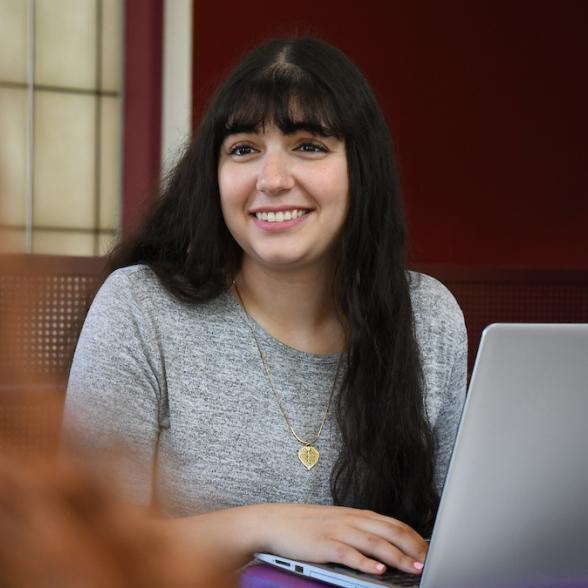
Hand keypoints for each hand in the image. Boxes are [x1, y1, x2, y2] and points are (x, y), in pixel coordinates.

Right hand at [250, 503, 427, 575]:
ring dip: (397, 556)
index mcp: (356, 514)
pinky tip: (379, 571)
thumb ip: (359, 530)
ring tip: (414, 567)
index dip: (414, 536)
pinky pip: (349, 554)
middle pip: (389, 531)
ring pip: (374, 542)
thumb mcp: (337, 522)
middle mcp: (351, 520)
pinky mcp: (324, 544)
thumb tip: (383, 544)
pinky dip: (366, 563)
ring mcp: (338, 531)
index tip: (429, 550)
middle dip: (413, 547)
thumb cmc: (306, 524)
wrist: (275, 521)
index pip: (393, 523)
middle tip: (430, 561)